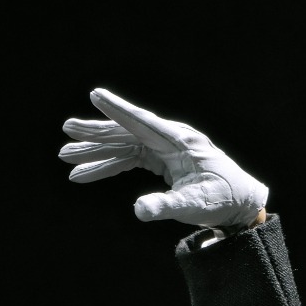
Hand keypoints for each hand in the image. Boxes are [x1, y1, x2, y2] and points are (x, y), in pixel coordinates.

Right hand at [59, 87, 267, 226]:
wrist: (239, 203)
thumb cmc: (221, 200)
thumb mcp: (195, 206)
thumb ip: (167, 206)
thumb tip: (139, 210)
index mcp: (180, 142)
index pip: (143, 123)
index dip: (119, 110)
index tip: (95, 94)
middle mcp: (170, 139)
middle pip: (126, 132)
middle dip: (96, 134)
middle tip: (66, 130)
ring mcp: (164, 148)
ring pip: (123, 146)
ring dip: (96, 153)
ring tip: (66, 159)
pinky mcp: (160, 159)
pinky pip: (129, 158)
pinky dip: (108, 167)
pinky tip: (85, 174)